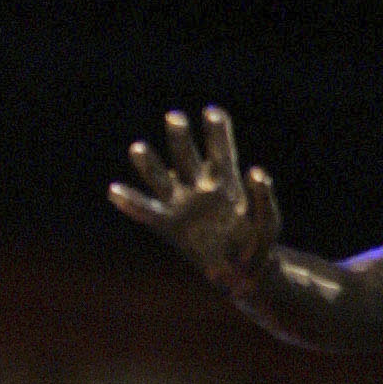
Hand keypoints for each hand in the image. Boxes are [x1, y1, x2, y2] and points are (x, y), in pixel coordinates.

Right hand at [109, 105, 280, 290]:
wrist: (246, 271)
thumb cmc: (259, 242)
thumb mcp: (268, 220)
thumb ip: (263, 197)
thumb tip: (256, 171)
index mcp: (225, 181)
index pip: (220, 151)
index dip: (217, 132)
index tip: (213, 112)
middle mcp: (200, 186)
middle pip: (187, 156)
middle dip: (180, 137)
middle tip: (175, 117)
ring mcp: (183, 203)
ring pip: (162, 178)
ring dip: (149, 163)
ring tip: (138, 148)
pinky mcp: (171, 225)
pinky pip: (148, 211)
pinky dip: (132, 203)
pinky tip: (114, 191)